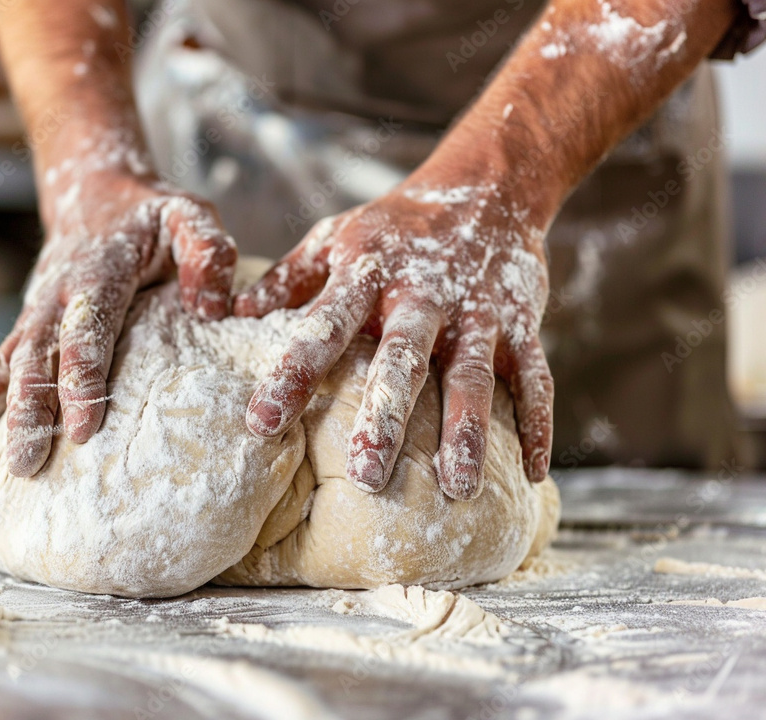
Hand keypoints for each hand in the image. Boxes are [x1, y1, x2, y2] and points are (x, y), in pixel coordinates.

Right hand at [0, 161, 236, 478]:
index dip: (83, 375)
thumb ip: (206, 252)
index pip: (88, 326)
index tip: (84, 427)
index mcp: (99, 270)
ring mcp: (34, 312)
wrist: (96, 192)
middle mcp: (56, 294)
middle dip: (30, 411)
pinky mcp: (26, 329)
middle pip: (37, 356)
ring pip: (5, 367)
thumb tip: (213, 309)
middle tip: (29, 465)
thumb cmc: (153, 216)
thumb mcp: (188, 216)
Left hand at [235, 182, 552, 498]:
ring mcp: (477, 310)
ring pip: (473, 375)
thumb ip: (287, 279)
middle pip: (402, 359)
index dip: (292, 375)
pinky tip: (532, 471)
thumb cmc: (395, 227)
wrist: (486, 185)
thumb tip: (228, 312)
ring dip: (467, 430)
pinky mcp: (521, 320)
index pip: (323, 328)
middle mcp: (422, 295)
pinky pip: (534, 376)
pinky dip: (537, 422)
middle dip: (385, 416)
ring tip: (457, 487)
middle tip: (366, 475)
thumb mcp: (334, 239)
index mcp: (367, 274)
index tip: (261, 425)